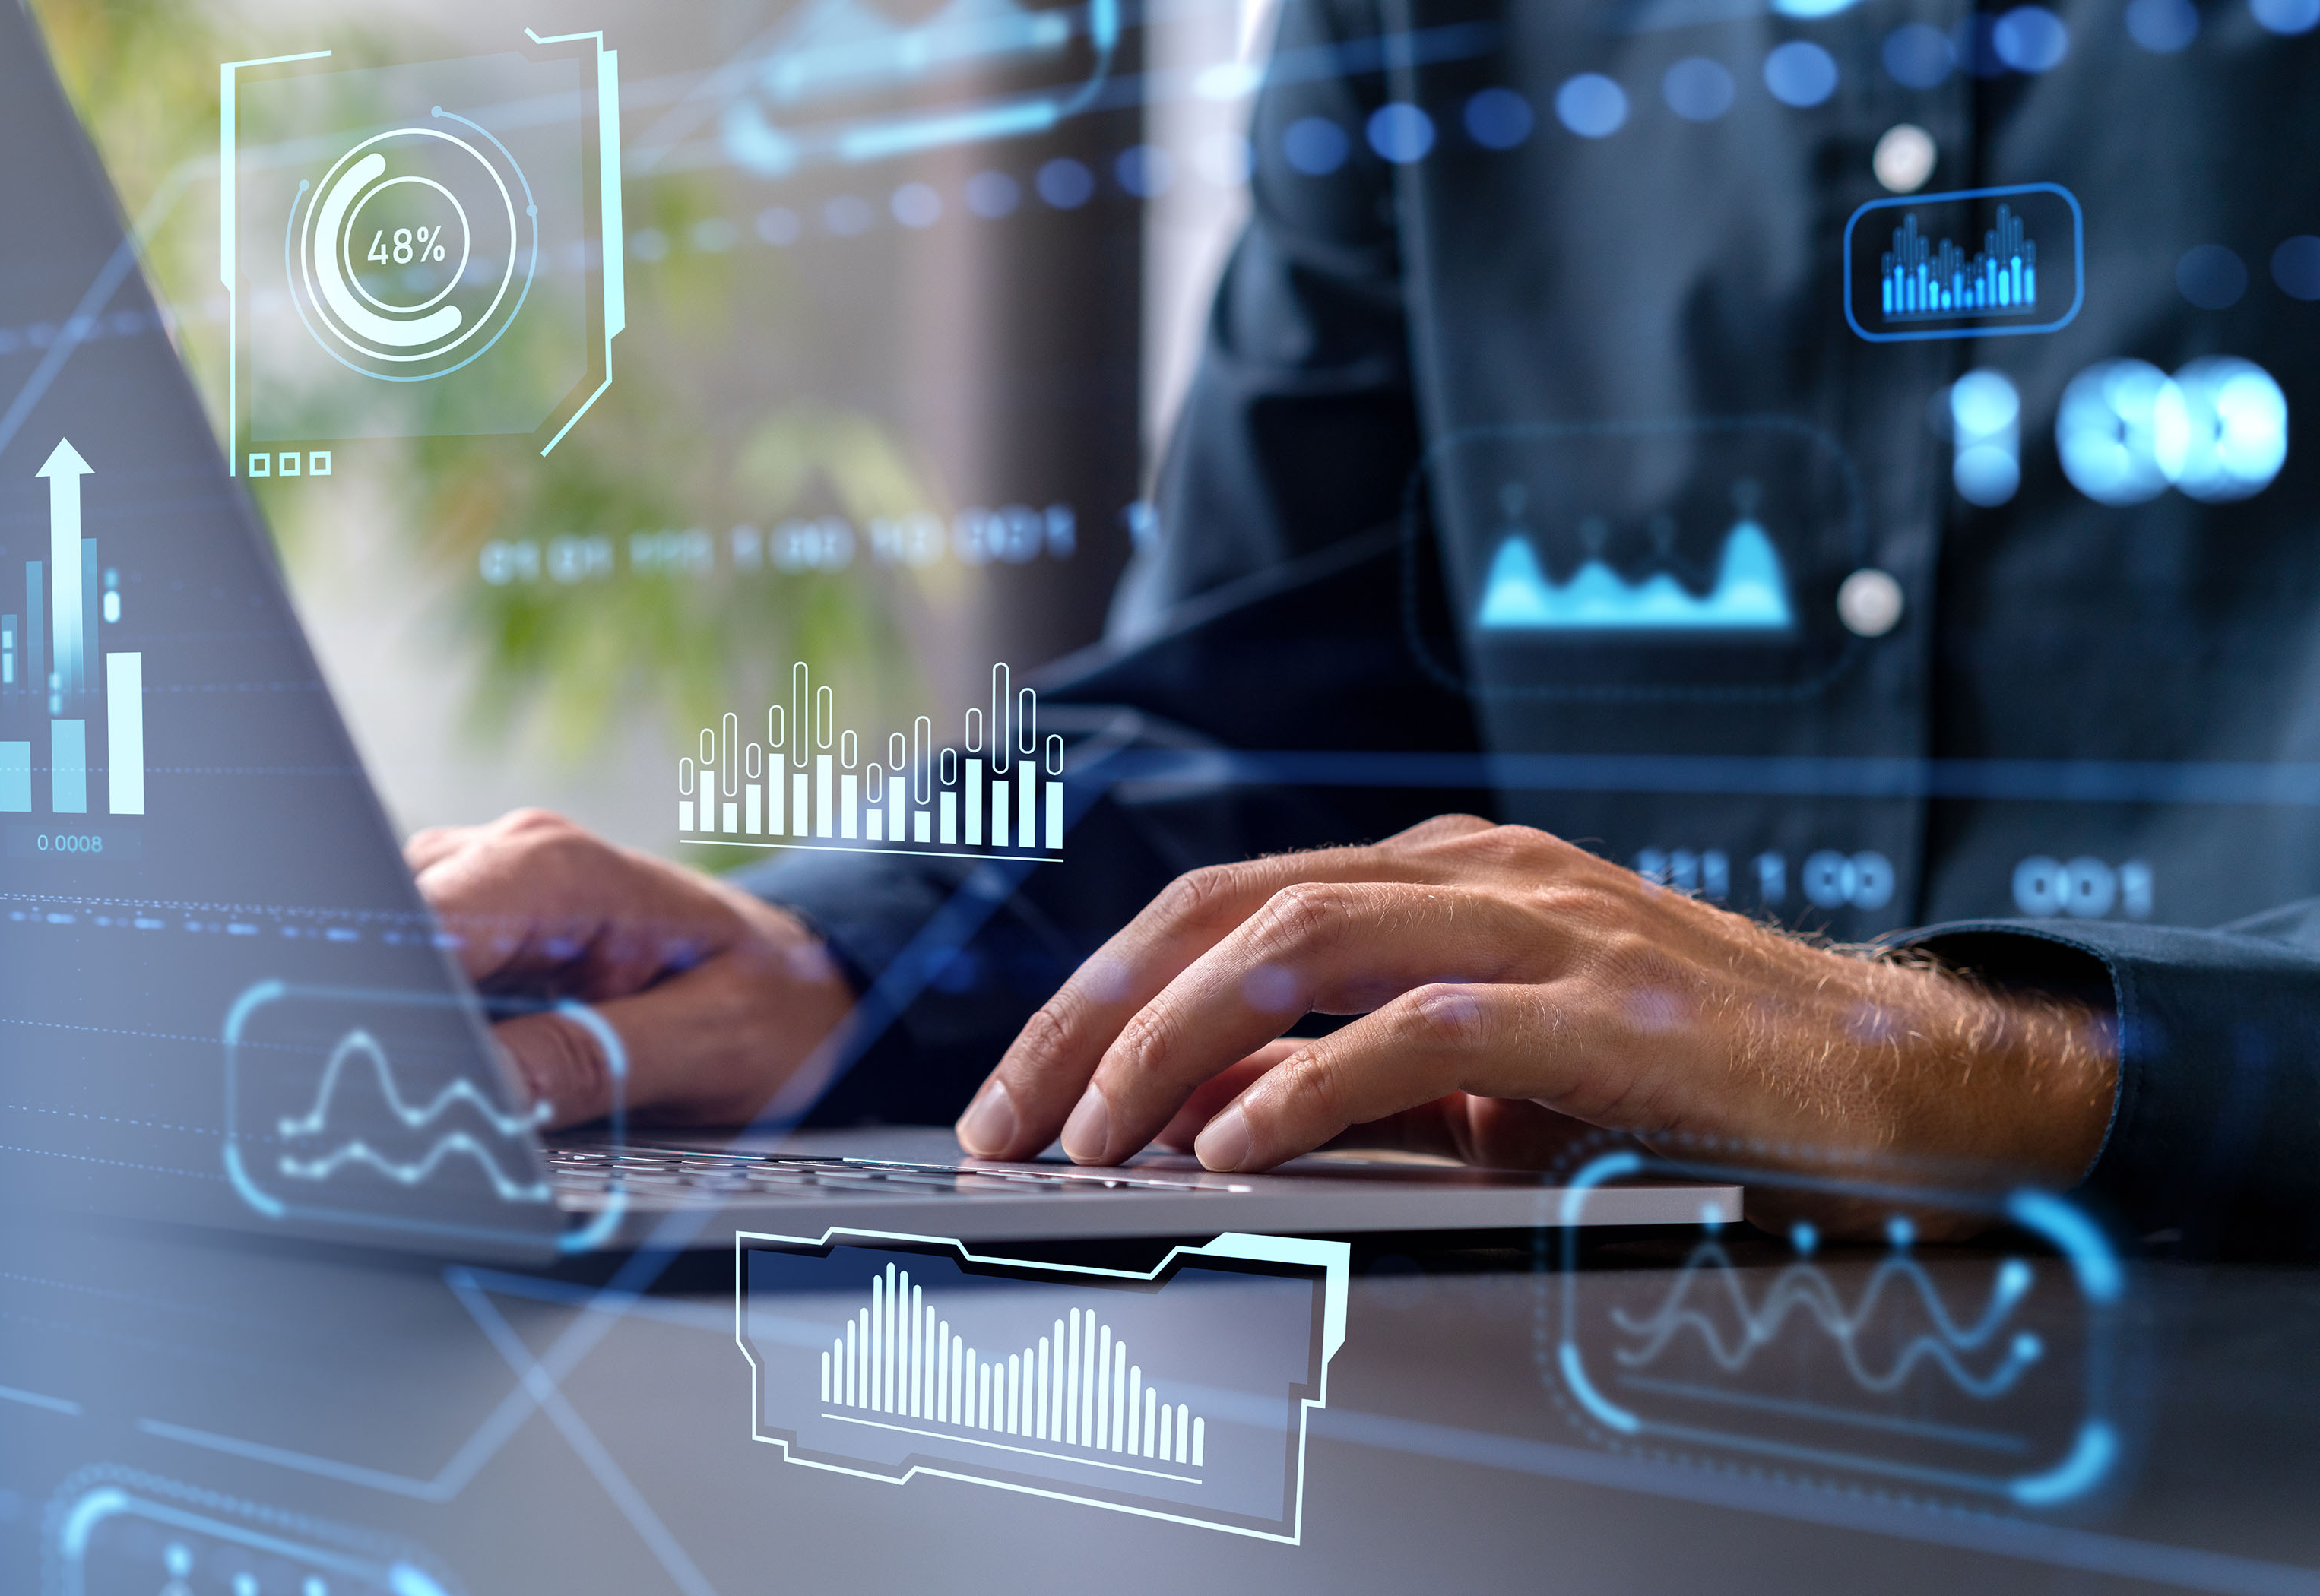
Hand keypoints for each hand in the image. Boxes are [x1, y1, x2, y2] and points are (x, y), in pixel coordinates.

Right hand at [408, 810, 853, 1126]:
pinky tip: (469, 1065)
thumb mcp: (703, 1048)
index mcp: (558, 868)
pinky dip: (427, 1025)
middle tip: (442, 1100)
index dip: (392, 1000)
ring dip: (406, 1023)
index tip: (406, 1074)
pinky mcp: (475, 929)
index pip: (419, 920)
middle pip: (383, 934)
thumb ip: (585, 1062)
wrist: (810, 984)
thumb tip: (477, 1091)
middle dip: (389, 1018)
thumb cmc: (774, 1008)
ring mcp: (485, 888)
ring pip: (386, 955)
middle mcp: (509, 857)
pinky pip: (413, 971)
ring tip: (466, 1086)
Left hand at [953, 816, 2117, 1193]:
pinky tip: (1230, 1147)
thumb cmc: (1681, 1081)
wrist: (1889, 1085)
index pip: (1216, 907)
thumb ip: (1345, 1074)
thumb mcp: (1482, 1079)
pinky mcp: (1598, 1003)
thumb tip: (1189, 1110)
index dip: (1097, 993)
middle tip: (1008, 1121)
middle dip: (1092, 1014)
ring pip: (1296, 945)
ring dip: (1169, 1045)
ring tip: (1089, 1137)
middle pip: (1223, 909)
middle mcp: (1470, 872)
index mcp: (1435, 875)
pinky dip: (1305, 1086)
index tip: (1014, 1092)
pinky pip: (1418, 1030)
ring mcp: (1537, 923)